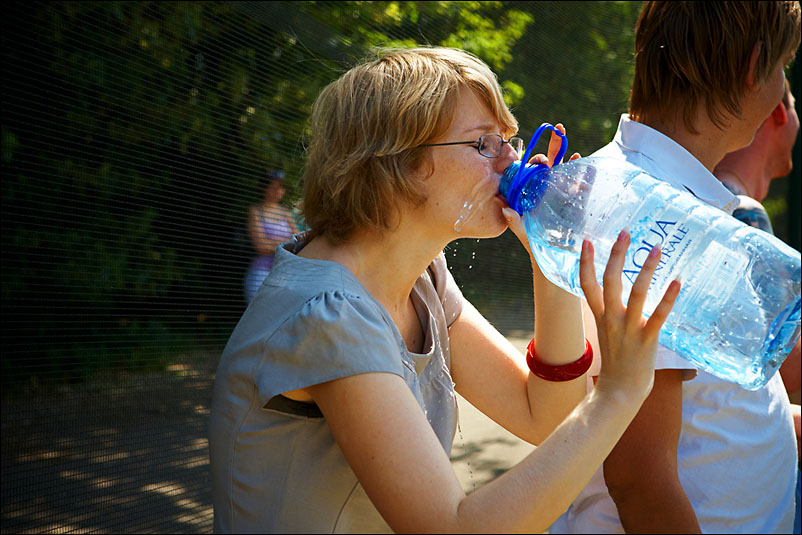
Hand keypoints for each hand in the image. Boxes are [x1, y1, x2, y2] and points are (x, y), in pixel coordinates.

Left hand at [503, 123, 580, 254]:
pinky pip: (585, 188)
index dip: (535, 160)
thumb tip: (504, 208)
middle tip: (558, 129)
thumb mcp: (524, 234)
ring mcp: (565, 198)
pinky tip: (589, 167)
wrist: (554, 264)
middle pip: (552, 165)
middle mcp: (549, 193)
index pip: (534, 171)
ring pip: (569, 172)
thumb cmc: (535, 248)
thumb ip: (515, 222)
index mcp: (534, 195)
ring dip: (571, 157)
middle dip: (555, 146)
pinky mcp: (579, 206)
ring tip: (573, 146)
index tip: (538, 157)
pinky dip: (588, 177)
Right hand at [579, 230, 680, 398]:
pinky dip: (668, 298)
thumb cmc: (617, 363)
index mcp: (600, 316)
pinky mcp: (646, 340)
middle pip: (609, 281)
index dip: (586, 262)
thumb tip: (624, 299)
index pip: (586, 284)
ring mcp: (628, 329)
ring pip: (636, 293)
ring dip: (646, 269)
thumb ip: (612, 316)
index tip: (588, 241)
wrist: (619, 392)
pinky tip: (677, 282)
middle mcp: (611, 319)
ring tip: (657, 249)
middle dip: (617, 255)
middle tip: (625, 232)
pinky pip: (659, 315)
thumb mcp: (607, 334)